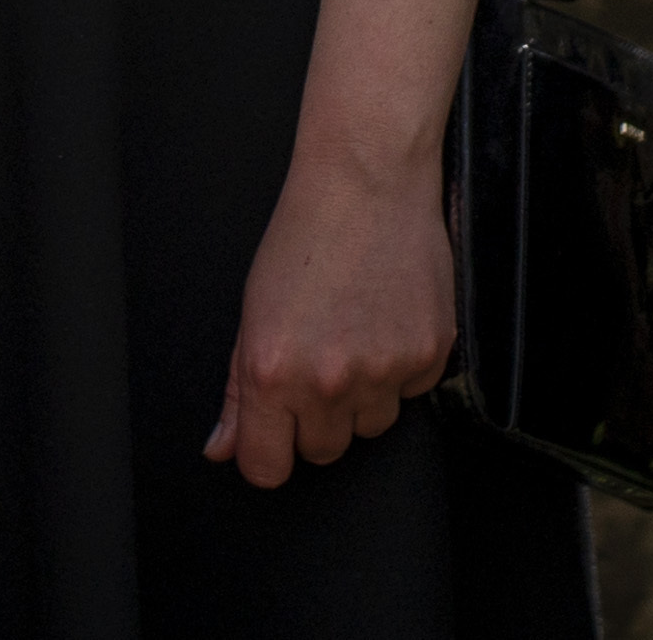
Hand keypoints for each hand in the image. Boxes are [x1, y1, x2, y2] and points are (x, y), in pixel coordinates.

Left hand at [205, 143, 459, 488]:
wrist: (367, 184)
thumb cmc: (303, 236)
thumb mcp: (252, 310)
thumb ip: (237, 389)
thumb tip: (223, 448)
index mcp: (273, 371)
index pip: (268, 469)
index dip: (267, 454)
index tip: (270, 436)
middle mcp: (330, 381)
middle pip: (322, 452)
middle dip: (314, 420)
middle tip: (313, 362)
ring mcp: (385, 372)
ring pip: (370, 428)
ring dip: (360, 398)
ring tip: (350, 334)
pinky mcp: (430, 358)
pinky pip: (410, 394)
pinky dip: (398, 369)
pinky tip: (383, 321)